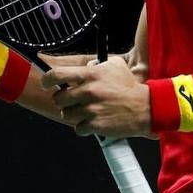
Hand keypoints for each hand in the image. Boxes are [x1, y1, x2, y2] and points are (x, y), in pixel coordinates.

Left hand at [39, 55, 153, 138]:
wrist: (147, 108)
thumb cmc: (129, 87)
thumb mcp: (115, 66)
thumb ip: (97, 64)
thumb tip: (84, 66)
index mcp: (91, 75)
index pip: (57, 75)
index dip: (46, 80)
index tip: (46, 84)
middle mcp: (88, 91)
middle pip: (58, 99)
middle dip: (63, 101)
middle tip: (74, 101)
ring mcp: (91, 109)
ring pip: (66, 114)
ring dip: (74, 114)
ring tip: (87, 112)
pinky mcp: (95, 125)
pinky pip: (78, 128)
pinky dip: (83, 127)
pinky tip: (94, 122)